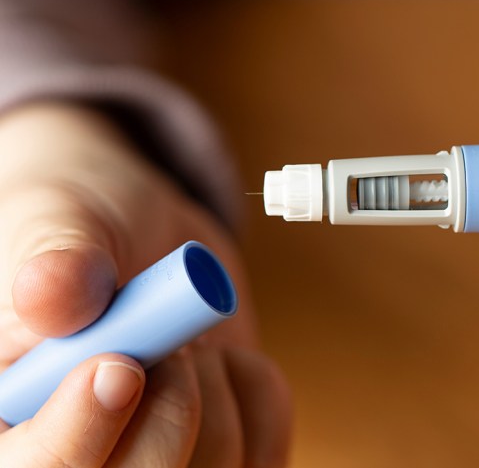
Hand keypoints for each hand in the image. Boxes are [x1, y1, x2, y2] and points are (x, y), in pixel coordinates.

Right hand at [0, 102, 291, 464]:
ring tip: (184, 338)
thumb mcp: (62, 223)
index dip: (79, 437)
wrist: (146, 242)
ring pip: (216, 463)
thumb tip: (47, 296)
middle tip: (169, 345)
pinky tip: (223, 354)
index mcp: (11, 421)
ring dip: (215, 385)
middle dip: (171, 408)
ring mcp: (161, 460)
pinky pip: (265, 445)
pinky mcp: (223, 455)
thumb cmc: (87, 235)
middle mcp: (83, 454)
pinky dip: (256, 386)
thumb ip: (59, 263)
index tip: (121, 369)